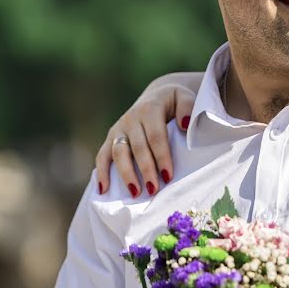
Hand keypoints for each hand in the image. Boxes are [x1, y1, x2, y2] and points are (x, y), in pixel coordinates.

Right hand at [96, 80, 197, 197]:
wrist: (158, 94)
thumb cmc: (174, 102)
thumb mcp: (184, 97)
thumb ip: (187, 106)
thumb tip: (184, 124)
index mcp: (150, 109)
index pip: (156, 136)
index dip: (162, 157)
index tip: (168, 176)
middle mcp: (132, 118)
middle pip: (138, 147)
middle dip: (146, 170)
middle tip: (153, 190)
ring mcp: (119, 128)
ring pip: (119, 153)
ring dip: (126, 174)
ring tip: (135, 193)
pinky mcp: (111, 137)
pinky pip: (102, 155)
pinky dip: (101, 172)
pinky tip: (103, 190)